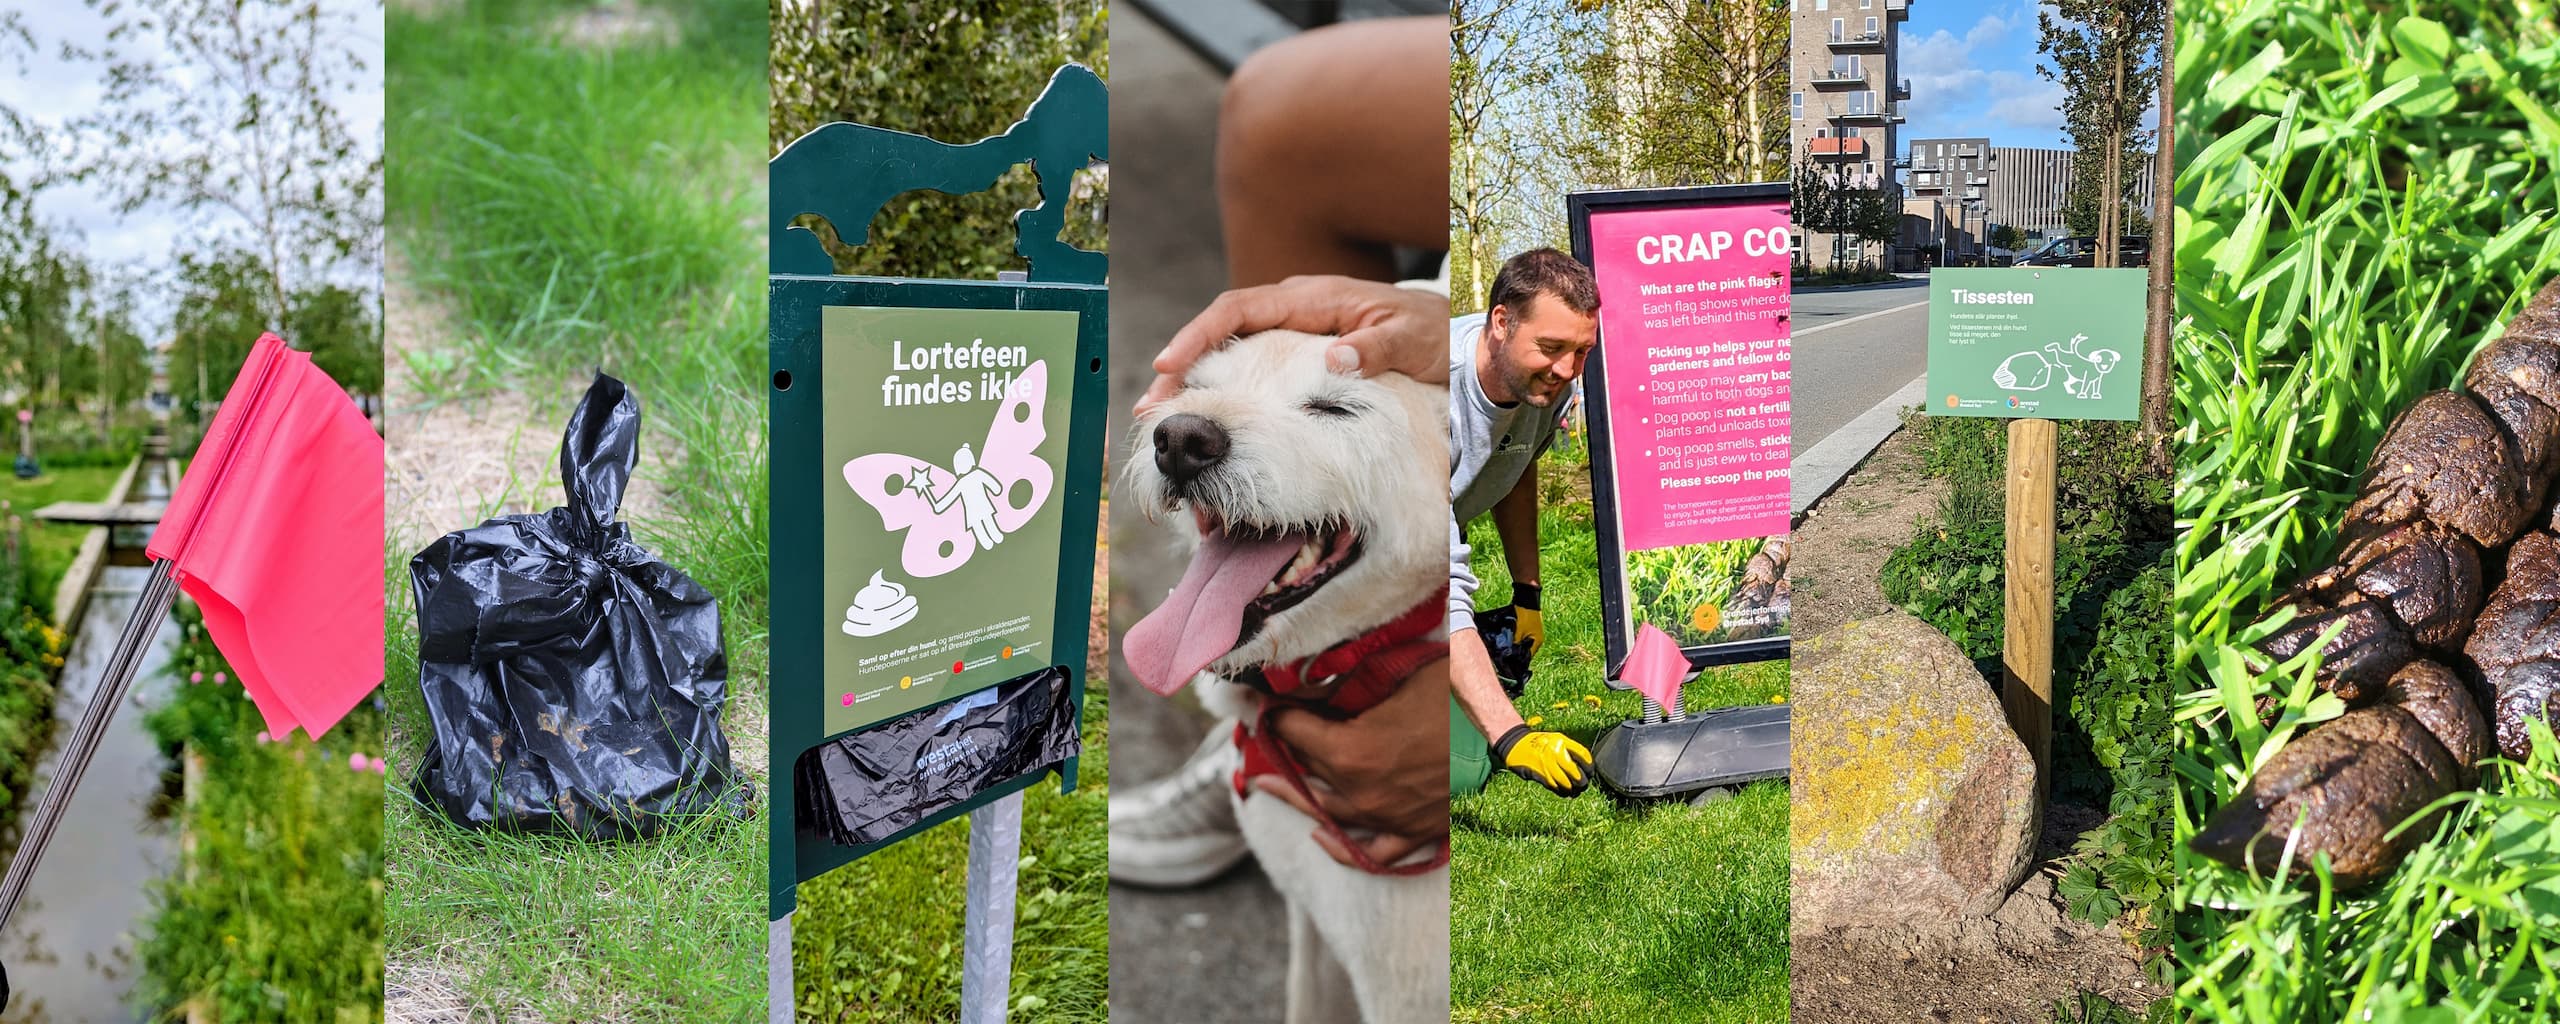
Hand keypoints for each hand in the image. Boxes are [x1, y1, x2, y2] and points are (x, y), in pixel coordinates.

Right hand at [1139, 276, 1450, 412]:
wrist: (1450, 334)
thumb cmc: (1431, 334)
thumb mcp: (1411, 339)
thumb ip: (1375, 348)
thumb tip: (1335, 360)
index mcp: (1313, 298)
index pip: (1239, 309)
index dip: (1200, 336)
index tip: (1170, 365)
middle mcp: (1294, 307)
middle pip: (1222, 330)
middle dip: (1183, 364)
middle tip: (1150, 407)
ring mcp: (1293, 329)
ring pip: (1231, 349)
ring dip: (1197, 379)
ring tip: (1164, 416)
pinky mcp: (1297, 351)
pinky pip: (1250, 365)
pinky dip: (1224, 387)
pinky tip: (1207, 417)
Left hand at [1258, 657, 1451, 866]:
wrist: (1512, 730)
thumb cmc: (1456, 693)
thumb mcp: (1398, 678)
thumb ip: (1353, 687)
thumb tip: (1318, 683)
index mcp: (1351, 751)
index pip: (1294, 732)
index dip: (1279, 714)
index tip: (1269, 704)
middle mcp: (1361, 793)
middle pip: (1304, 773)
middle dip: (1283, 750)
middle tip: (1264, 738)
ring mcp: (1387, 818)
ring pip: (1327, 813)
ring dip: (1296, 795)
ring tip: (1270, 784)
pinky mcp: (1413, 833)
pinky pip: (1371, 853)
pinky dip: (1343, 848)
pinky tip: (1322, 837)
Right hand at [1493, 724, 1591, 797]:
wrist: (1515, 743)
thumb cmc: (1538, 742)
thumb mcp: (1555, 739)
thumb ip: (1568, 750)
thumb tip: (1582, 765)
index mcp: (1561, 741)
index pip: (1582, 754)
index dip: (1589, 765)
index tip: (1591, 771)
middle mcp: (1555, 753)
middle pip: (1576, 773)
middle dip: (1582, 782)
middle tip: (1584, 784)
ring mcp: (1547, 765)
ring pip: (1566, 783)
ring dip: (1572, 790)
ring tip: (1576, 791)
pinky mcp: (1539, 775)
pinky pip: (1554, 787)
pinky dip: (1561, 791)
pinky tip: (1565, 792)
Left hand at [1510, 583, 1543, 657]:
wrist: (1527, 598)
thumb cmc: (1525, 615)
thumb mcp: (1519, 631)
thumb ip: (1514, 643)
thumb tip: (1508, 653)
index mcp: (1537, 642)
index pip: (1527, 657)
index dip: (1517, 660)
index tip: (1507, 663)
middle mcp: (1536, 639)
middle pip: (1524, 651)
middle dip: (1514, 653)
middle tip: (1503, 656)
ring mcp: (1532, 633)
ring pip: (1521, 644)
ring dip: (1514, 646)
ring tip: (1503, 649)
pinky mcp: (1528, 628)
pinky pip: (1520, 637)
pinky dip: (1514, 639)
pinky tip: (1506, 640)